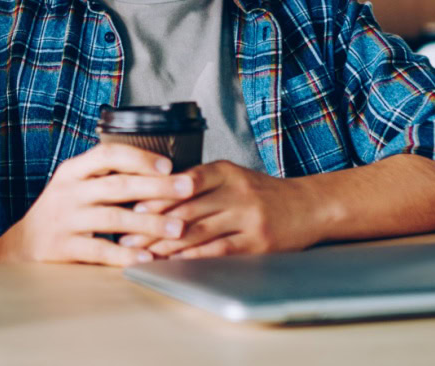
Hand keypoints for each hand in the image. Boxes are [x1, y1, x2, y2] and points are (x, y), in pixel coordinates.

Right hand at [0, 144, 192, 265]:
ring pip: (113, 218)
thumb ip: (105, 177)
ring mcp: (64, 220)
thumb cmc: (59, 213)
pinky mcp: (63, 248)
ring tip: (177, 228)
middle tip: (186, 189)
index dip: (139, 158)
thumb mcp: (74, 186)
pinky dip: (126, 255)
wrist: (21, 246)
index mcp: (72, 171)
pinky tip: (148, 258)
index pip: (107, 154)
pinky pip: (100, 251)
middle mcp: (67, 192)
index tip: (168, 165)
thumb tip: (157, 171)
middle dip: (156, 187)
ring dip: (149, 224)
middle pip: (116, 185)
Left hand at [119, 161, 329, 259]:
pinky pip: (219, 250)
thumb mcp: (232, 176)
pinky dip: (193, 257)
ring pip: (198, 231)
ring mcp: (249, 218)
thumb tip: (149, 195)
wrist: (309, 206)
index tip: (129, 208)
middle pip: (186, 209)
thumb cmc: (262, 193)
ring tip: (142, 252)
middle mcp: (237, 192)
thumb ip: (198, 182)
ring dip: (165, 244)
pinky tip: (174, 262)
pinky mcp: (258, 243)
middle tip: (125, 235)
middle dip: (151, 225)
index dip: (154, 196)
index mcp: (226, 171)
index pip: (182, 182)